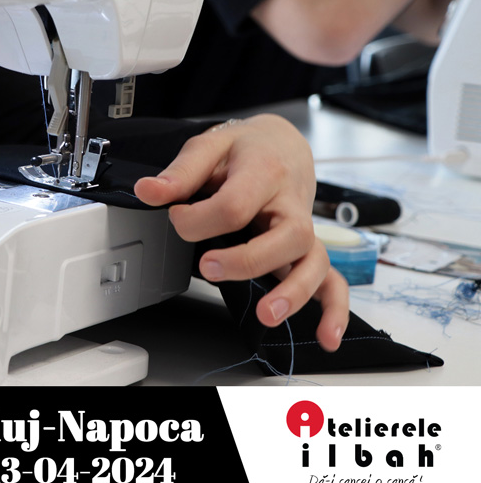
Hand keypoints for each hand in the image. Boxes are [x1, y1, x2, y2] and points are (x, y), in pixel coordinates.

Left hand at [134, 114, 347, 350]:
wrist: (280, 145)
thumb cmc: (244, 150)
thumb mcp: (209, 147)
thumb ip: (180, 173)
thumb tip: (148, 191)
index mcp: (264, 171)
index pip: (235, 204)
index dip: (198, 218)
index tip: (176, 216)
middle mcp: (291, 203)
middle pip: (286, 236)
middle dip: (247, 259)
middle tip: (207, 266)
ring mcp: (303, 230)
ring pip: (312, 261)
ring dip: (293, 291)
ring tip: (267, 314)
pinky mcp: (308, 250)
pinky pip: (332, 281)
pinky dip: (334, 309)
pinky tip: (326, 337)